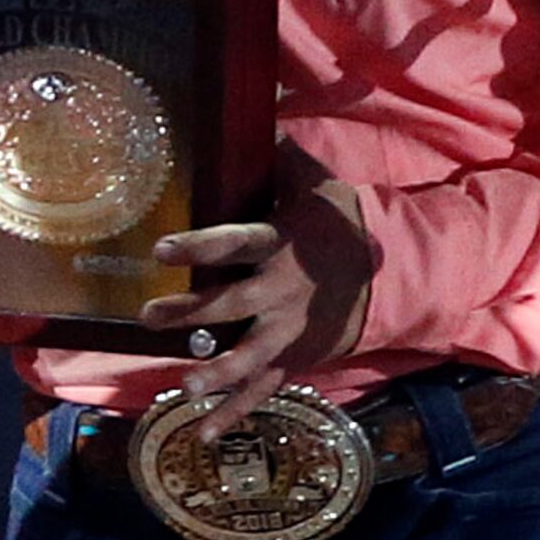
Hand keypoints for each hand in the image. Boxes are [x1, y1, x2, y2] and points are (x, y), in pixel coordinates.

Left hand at [137, 140, 373, 438]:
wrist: (389, 275)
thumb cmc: (340, 224)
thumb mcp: (316, 185)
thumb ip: (282, 157)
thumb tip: (259, 106)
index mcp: (280, 246)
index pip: (233, 243)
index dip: (198, 247)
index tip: (161, 248)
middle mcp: (280, 292)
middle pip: (229, 305)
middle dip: (189, 312)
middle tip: (149, 315)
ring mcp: (288, 331)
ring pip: (247, 358)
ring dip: (213, 373)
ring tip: (182, 385)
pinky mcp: (294, 360)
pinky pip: (262, 392)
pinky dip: (233, 414)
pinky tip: (201, 433)